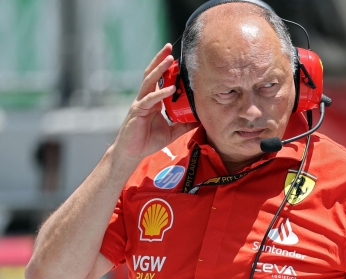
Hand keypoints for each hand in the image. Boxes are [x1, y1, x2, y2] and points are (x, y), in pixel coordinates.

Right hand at [113, 43, 196, 162]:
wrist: (133, 153)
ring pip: (149, 81)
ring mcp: (140, 103)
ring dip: (159, 69)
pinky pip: (150, 100)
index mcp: (153, 101)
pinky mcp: (137, 111)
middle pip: (152, 74)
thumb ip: (185, 124)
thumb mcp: (172, 132)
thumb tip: (201, 119)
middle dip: (160, 59)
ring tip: (169, 59)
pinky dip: (160, 93)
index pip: (159, 79)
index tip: (176, 57)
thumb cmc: (149, 141)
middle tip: (169, 46)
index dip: (166, 68)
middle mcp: (146, 98)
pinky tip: (170, 88)